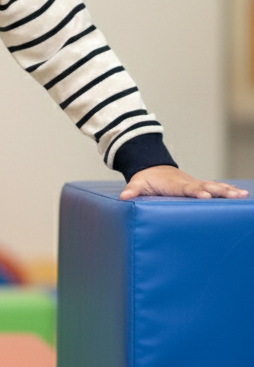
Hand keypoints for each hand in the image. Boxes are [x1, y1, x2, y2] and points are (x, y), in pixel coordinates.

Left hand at [120, 165, 248, 200]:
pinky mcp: (201, 186)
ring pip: (215, 186)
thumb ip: (132, 191)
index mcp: (174, 185)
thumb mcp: (137, 184)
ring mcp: (196, 184)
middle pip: (206, 186)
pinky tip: (242, 195)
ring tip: (243, 195)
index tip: (205, 195)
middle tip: (234, 195)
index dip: (196, 191)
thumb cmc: (146, 180)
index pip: (186, 188)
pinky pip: (217, 187)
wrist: (154, 169)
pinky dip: (229, 190)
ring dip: (228, 191)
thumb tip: (124, 197)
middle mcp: (188, 183)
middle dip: (220, 191)